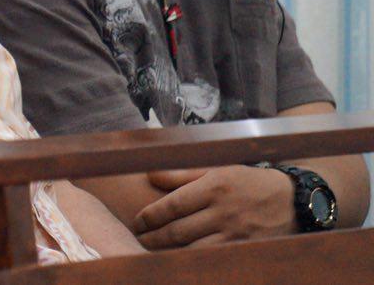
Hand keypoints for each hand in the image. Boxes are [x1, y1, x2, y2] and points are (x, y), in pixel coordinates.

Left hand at [133, 165, 294, 248]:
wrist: (293, 201)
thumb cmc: (248, 182)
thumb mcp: (217, 169)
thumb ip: (182, 173)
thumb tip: (149, 174)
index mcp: (215, 186)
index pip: (172, 205)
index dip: (150, 216)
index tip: (136, 221)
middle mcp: (225, 211)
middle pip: (179, 231)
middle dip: (153, 237)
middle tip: (138, 238)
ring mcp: (237, 234)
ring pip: (193, 249)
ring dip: (168, 252)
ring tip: (151, 251)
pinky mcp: (246, 250)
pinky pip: (213, 259)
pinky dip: (193, 261)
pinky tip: (178, 259)